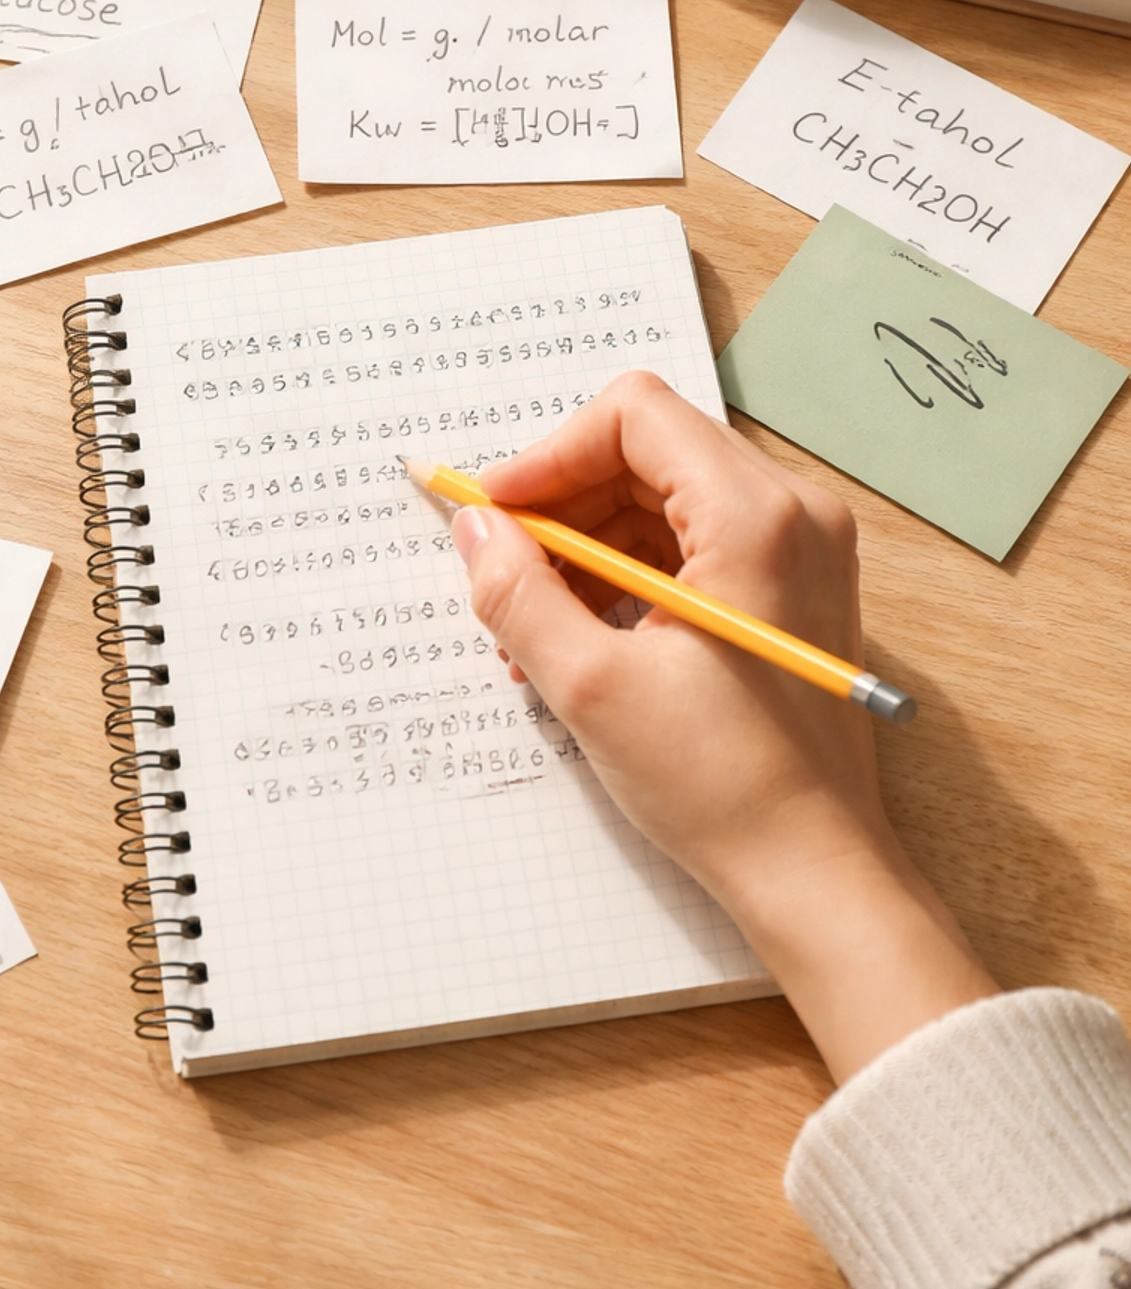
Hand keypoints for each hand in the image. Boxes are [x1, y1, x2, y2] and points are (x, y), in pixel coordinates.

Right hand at [455, 371, 994, 1080]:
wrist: (816, 872)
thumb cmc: (724, 787)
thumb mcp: (593, 686)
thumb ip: (519, 593)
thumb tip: (472, 528)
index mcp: (756, 517)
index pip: (633, 416)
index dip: (549, 455)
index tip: (495, 514)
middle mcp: (793, 512)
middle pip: (648, 451)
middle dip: (562, 503)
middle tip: (501, 568)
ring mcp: (801, 548)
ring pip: (664, 497)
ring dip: (588, 544)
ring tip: (533, 623)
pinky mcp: (790, 588)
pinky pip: (691, 543)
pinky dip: (627, 573)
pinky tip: (580, 636)